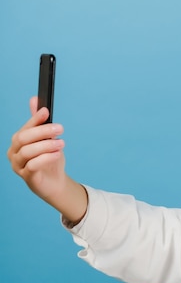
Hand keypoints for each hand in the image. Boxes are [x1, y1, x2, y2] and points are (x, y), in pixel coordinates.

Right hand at [7, 97, 86, 223]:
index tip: (46, 112)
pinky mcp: (27, 177)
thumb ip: (41, 123)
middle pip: (23, 138)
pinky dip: (46, 158)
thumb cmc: (50, 159)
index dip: (35, 119)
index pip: (25, 127)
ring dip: (47, 145)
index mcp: (19, 141)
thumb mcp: (48, 139)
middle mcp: (15, 152)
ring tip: (62, 144)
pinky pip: (33, 165)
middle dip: (42, 131)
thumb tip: (35, 100)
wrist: (55, 182)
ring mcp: (18, 165)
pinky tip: (57, 155)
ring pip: (28, 151)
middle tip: (60, 128)